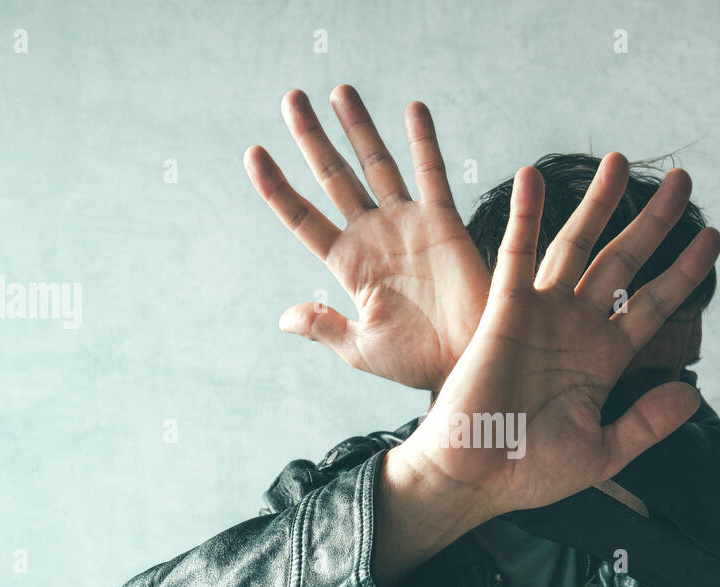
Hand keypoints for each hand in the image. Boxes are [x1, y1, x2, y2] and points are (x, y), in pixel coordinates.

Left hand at [245, 85, 489, 392]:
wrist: (467, 363)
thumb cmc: (416, 363)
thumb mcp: (361, 349)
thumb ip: (324, 327)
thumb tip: (283, 317)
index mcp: (348, 264)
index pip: (303, 217)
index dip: (277, 187)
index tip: (252, 153)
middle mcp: (373, 236)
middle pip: (334, 177)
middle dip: (312, 138)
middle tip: (290, 98)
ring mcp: (408, 225)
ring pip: (377, 165)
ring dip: (358, 128)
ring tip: (339, 91)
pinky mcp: (444, 223)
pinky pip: (432, 175)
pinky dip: (423, 142)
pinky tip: (412, 109)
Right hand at [393, 154, 719, 519]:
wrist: (476, 479)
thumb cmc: (531, 472)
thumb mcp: (603, 453)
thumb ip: (647, 423)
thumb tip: (694, 393)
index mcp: (604, 359)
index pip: (654, 304)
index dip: (685, 271)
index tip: (714, 238)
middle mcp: (577, 328)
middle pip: (624, 261)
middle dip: (654, 221)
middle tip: (684, 180)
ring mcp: (541, 315)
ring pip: (576, 246)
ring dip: (597, 204)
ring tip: (621, 159)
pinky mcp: (503, 312)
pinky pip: (515, 255)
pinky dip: (524, 216)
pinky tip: (532, 178)